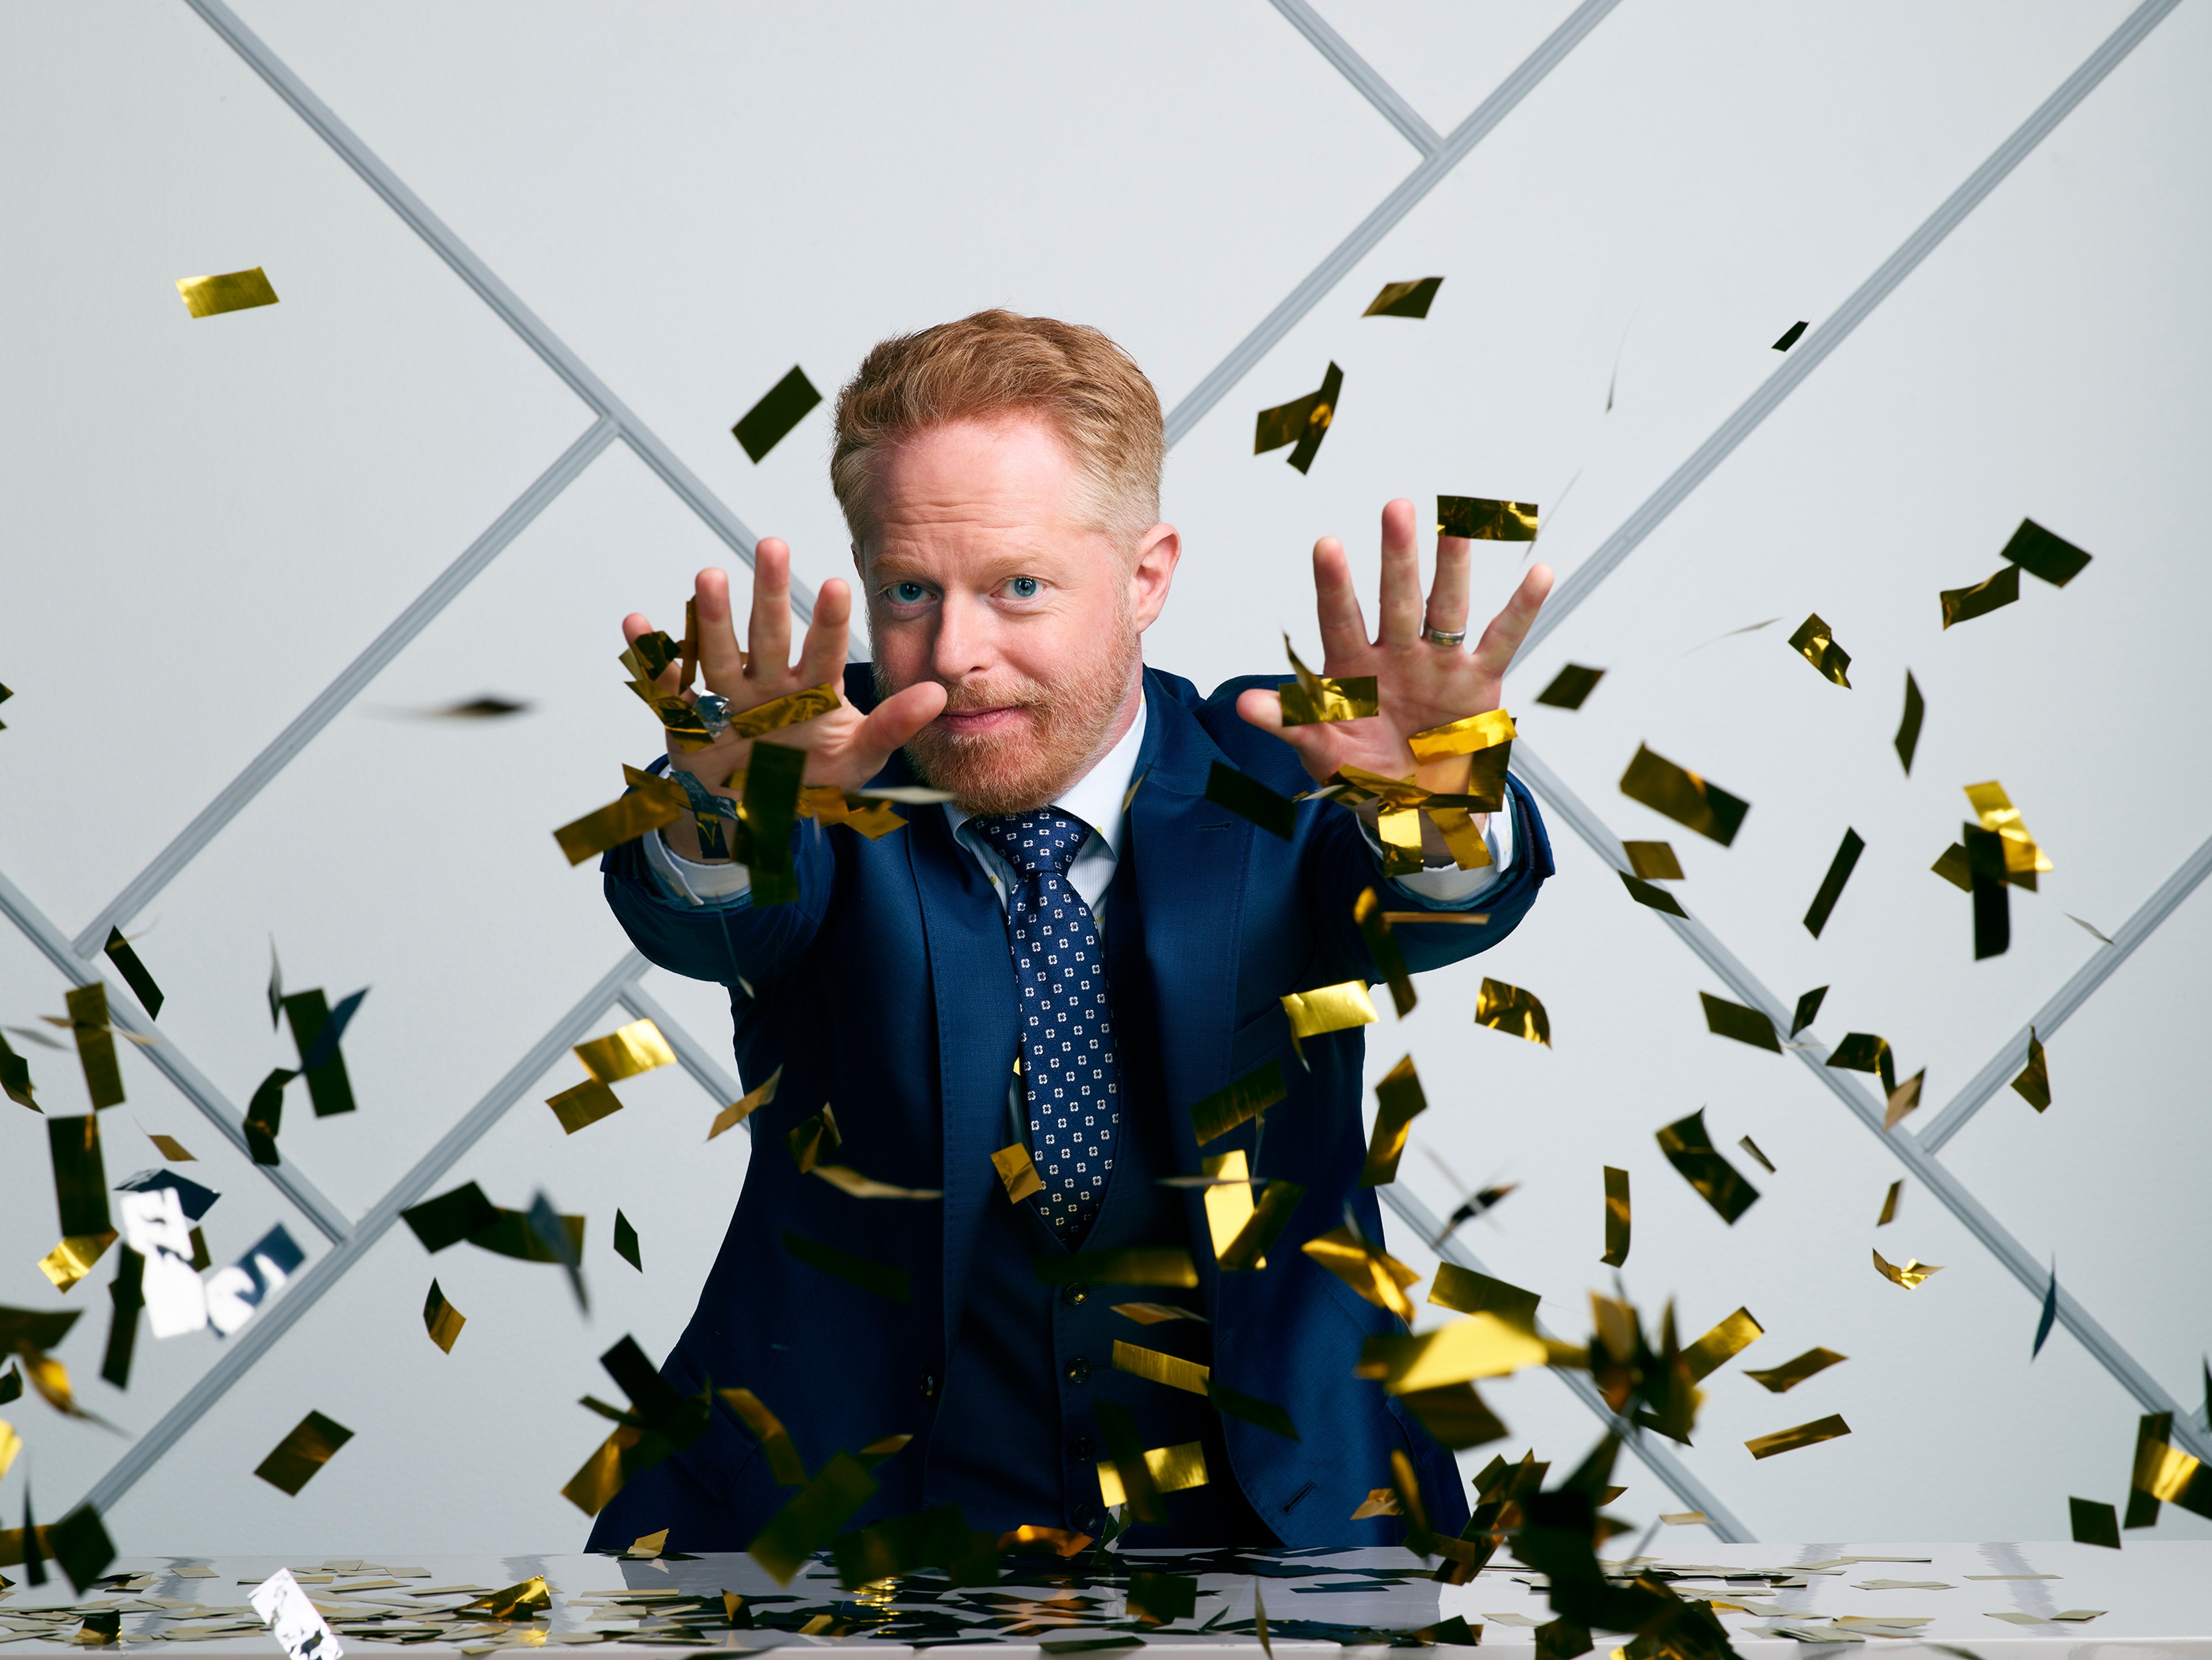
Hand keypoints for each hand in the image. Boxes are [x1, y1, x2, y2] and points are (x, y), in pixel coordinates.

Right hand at [624, 540, 945, 859]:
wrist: (753, 811)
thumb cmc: (808, 775)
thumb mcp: (857, 758)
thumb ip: (893, 727)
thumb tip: (938, 696)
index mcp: (810, 690)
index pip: (825, 652)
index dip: (831, 623)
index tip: (839, 586)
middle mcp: (767, 683)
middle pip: (769, 635)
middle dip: (770, 594)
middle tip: (774, 546)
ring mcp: (726, 697)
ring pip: (719, 652)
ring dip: (712, 617)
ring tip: (709, 576)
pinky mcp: (687, 716)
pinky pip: (666, 684)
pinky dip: (649, 656)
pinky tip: (638, 624)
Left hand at [1235, 499, 1551, 792]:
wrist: (1415, 806)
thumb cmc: (1364, 772)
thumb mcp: (1323, 751)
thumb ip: (1291, 723)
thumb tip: (1244, 705)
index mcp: (1351, 669)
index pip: (1339, 619)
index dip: (1335, 585)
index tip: (1329, 545)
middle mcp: (1395, 654)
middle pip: (1396, 599)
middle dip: (1396, 557)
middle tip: (1397, 508)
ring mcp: (1437, 663)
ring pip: (1446, 607)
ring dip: (1452, 567)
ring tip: (1459, 525)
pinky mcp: (1478, 680)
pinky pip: (1502, 639)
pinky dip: (1522, 608)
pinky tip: (1540, 573)